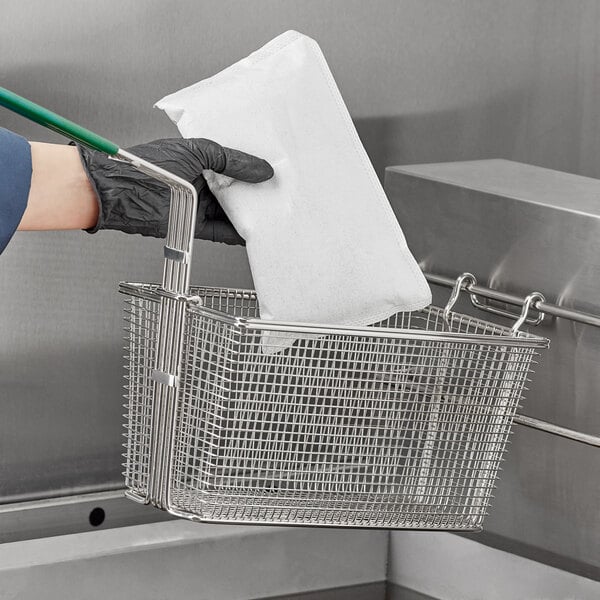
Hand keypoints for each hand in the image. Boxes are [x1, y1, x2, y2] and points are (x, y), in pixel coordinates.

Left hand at [76, 138, 272, 243]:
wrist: (121, 194)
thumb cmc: (149, 167)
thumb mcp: (196, 152)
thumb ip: (230, 160)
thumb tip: (261, 169)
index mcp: (199, 160)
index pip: (233, 164)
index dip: (253, 167)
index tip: (273, 171)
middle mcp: (200, 182)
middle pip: (235, 190)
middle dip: (256, 192)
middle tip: (279, 193)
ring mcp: (198, 205)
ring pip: (231, 211)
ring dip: (250, 214)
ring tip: (273, 212)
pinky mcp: (195, 226)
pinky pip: (222, 231)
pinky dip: (238, 233)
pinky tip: (254, 231)